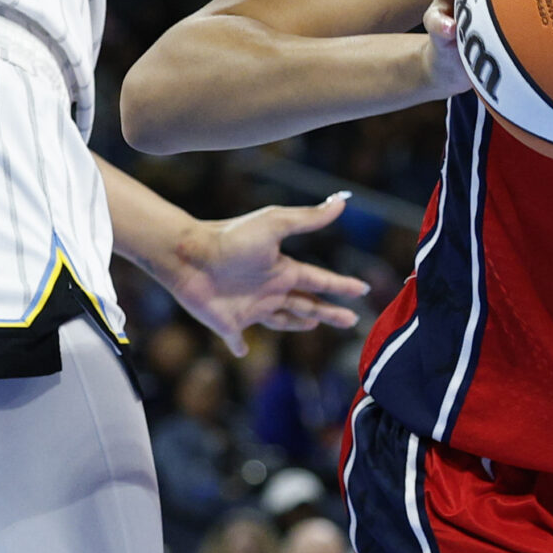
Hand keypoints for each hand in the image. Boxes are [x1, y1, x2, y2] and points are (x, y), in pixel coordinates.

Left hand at [163, 197, 371, 356]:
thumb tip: (342, 201)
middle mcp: (269, 289)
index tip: (363, 290)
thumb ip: (308, 218)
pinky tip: (241, 351)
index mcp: (283, 270)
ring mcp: (249, 307)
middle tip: (352, 321)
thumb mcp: (275, 224)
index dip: (342, 286)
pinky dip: (239, 346)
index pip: (320, 281)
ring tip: (313, 325)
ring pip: (281, 320)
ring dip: (297, 324)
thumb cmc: (231, 238)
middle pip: (307, 304)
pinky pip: (236, 339)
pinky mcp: (228, 323)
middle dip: (330, 312)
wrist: (189, 255)